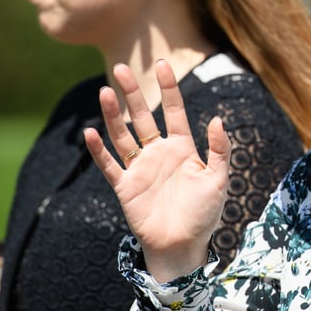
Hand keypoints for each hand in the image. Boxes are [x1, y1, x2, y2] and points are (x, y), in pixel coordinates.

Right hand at [84, 60, 231, 282]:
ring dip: (113, 115)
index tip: (160, 64)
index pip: (174, 110)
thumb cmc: (204, 213)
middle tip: (120, 68)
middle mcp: (158, 152)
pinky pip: (110, 165)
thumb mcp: (218, 180)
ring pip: (123, 136)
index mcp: (182, 147)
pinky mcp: (125, 186)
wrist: (184, 246)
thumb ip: (220, 150)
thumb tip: (217, 119)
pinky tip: (90, 133)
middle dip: (132, 93)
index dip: (167, 88)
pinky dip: (99, 151)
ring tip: (105, 92)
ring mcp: (140, 168)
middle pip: (143, 117)